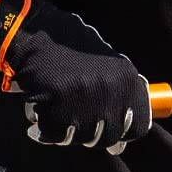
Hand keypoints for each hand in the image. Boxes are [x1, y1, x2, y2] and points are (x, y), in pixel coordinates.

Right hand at [0, 0, 151, 154]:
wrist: (34, 30)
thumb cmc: (69, 48)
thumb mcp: (105, 63)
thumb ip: (118, 95)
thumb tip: (121, 142)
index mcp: (126, 78)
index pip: (137, 125)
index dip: (123, 135)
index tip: (114, 140)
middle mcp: (110, 90)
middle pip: (106, 136)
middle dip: (89, 135)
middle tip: (74, 121)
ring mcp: (84, 99)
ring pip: (80, 138)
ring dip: (66, 132)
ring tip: (54, 113)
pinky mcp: (58, 106)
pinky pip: (54, 135)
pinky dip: (44, 131)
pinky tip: (38, 118)